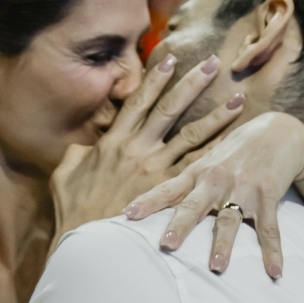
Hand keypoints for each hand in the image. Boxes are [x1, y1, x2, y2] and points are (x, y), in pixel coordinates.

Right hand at [52, 51, 233, 239]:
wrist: (88, 246)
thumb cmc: (73, 213)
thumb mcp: (64, 176)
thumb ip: (76, 155)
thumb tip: (83, 147)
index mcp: (112, 142)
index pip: (137, 102)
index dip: (156, 78)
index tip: (172, 57)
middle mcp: (137, 149)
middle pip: (170, 108)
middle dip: (193, 83)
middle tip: (214, 62)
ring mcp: (155, 170)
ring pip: (191, 135)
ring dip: (216, 115)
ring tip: (239, 99)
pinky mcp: (168, 191)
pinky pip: (198, 167)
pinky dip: (216, 152)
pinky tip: (235, 141)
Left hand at [124, 111, 303, 276]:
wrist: (279, 130)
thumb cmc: (235, 152)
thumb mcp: (206, 163)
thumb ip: (184, 185)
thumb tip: (149, 207)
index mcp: (198, 174)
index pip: (168, 190)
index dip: (148, 202)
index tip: (129, 214)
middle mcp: (216, 181)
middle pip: (193, 206)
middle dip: (180, 225)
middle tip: (167, 244)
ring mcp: (243, 188)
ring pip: (230, 221)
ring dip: (223, 245)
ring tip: (217, 267)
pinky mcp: (268, 196)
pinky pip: (269, 229)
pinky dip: (272, 252)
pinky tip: (274, 272)